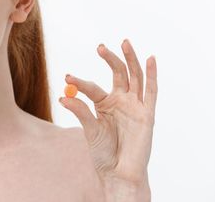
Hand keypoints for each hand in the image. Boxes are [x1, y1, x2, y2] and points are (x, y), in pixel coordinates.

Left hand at [59, 39, 156, 190]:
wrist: (119, 172)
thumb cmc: (104, 153)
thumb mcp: (89, 130)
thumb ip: (80, 112)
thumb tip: (63, 96)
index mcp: (105, 103)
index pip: (92, 87)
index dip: (80, 83)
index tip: (67, 78)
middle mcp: (121, 101)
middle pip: (118, 73)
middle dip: (110, 59)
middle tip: (100, 47)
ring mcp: (135, 106)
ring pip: (134, 77)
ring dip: (130, 59)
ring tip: (124, 42)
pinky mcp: (147, 114)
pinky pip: (151, 92)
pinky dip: (151, 75)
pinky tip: (150, 59)